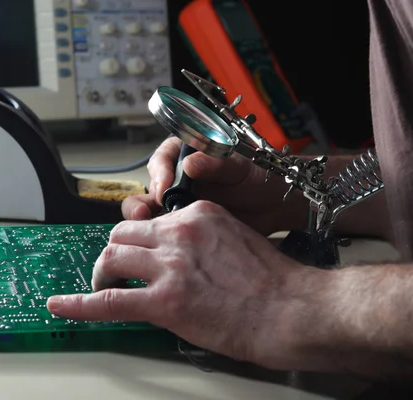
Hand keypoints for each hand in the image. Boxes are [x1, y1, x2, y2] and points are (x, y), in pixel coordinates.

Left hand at [47, 201, 321, 368]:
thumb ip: (203, 241)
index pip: (151, 219)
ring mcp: (169, 267)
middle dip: (117, 250)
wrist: (291, 310)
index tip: (139, 250)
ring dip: (102, 272)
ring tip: (102, 285)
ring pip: (112, 256)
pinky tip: (60, 305)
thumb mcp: (237, 240)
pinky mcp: (163, 301)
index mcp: (197, 215)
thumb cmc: (274, 282)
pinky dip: (78, 304)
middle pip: (123, 232)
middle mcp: (178, 234)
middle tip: (119, 268)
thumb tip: (181, 257)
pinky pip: (108, 301)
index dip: (142, 238)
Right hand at [122, 137, 307, 235]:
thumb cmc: (258, 179)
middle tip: (145, 212)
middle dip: (141, 201)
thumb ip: (217, 164)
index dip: (159, 172)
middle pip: (148, 188)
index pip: (162, 158)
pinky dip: (157, 237)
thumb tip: (192, 163)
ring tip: (145, 228)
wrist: (272, 208)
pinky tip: (161, 244)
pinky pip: (162, 231)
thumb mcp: (240, 167)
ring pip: (148, 211)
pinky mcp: (180, 226)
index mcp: (186, 154)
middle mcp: (176, 178)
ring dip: (142, 220)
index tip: (163, 187)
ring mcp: (176, 203)